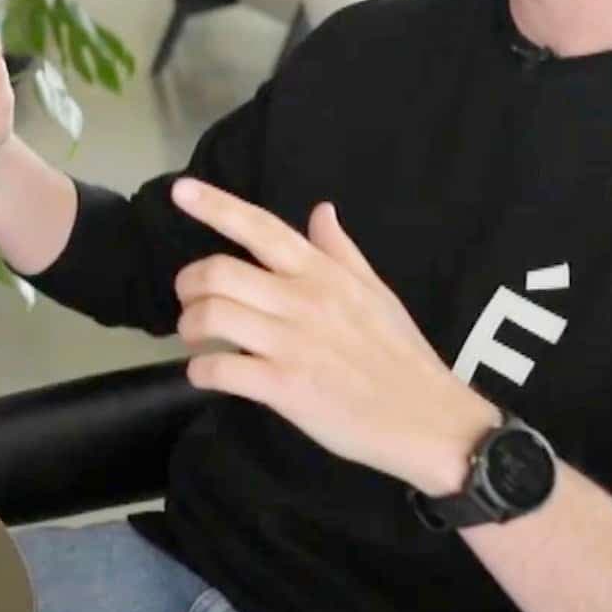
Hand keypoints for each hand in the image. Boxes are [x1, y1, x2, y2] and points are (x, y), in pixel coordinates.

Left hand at [170, 180, 500, 495]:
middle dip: (188, 285)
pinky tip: (206, 374)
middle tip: (189, 300)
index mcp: (323, 275)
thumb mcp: (377, 293)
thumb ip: (341, 251)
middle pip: (218, 272)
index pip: (262, 228)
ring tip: (197, 337)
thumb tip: (321, 210)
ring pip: (211, 316)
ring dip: (189, 325)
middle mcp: (302, 301)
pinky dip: (199, 370)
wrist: (430, 420)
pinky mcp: (284, 388)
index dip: (217, 206)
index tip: (180, 191)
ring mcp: (291, 344)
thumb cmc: (402, 355)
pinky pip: (220, 368)